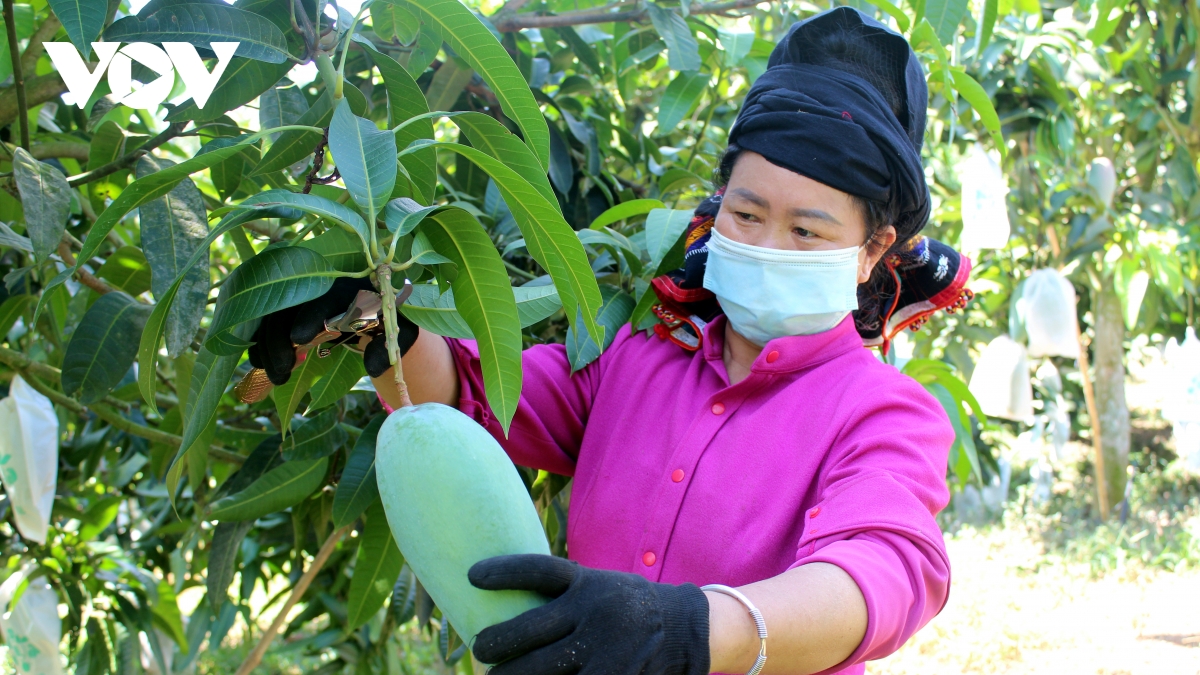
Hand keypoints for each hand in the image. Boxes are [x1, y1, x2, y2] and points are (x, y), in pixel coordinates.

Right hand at [246, 277, 419, 384]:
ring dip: (267, 346)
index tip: (300, 340)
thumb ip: (388, 348)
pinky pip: (265, 322)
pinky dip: (261, 344)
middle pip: (287, 305)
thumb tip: (374, 368)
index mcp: (348, 287)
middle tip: (284, 371)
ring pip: (271, 315)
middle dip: (279, 338)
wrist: (373, 310)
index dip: (310, 316)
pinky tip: (266, 366)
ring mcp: (298, 295)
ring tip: (278, 375)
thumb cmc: (388, 322)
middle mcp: (318, 286)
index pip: (324, 297)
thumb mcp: (398, 334)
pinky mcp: (286, 308)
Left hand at [468, 554, 709, 674]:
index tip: (472, 575)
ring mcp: (606, 651)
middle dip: (495, 646)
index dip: (505, 572)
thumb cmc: (626, 608)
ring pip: (542, 671)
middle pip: (529, 631)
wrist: (688, 629)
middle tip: (481, 650)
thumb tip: (501, 607)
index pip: (540, 571)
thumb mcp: (600, 587)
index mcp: (589, 583)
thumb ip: (562, 597)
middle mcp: (596, 613)